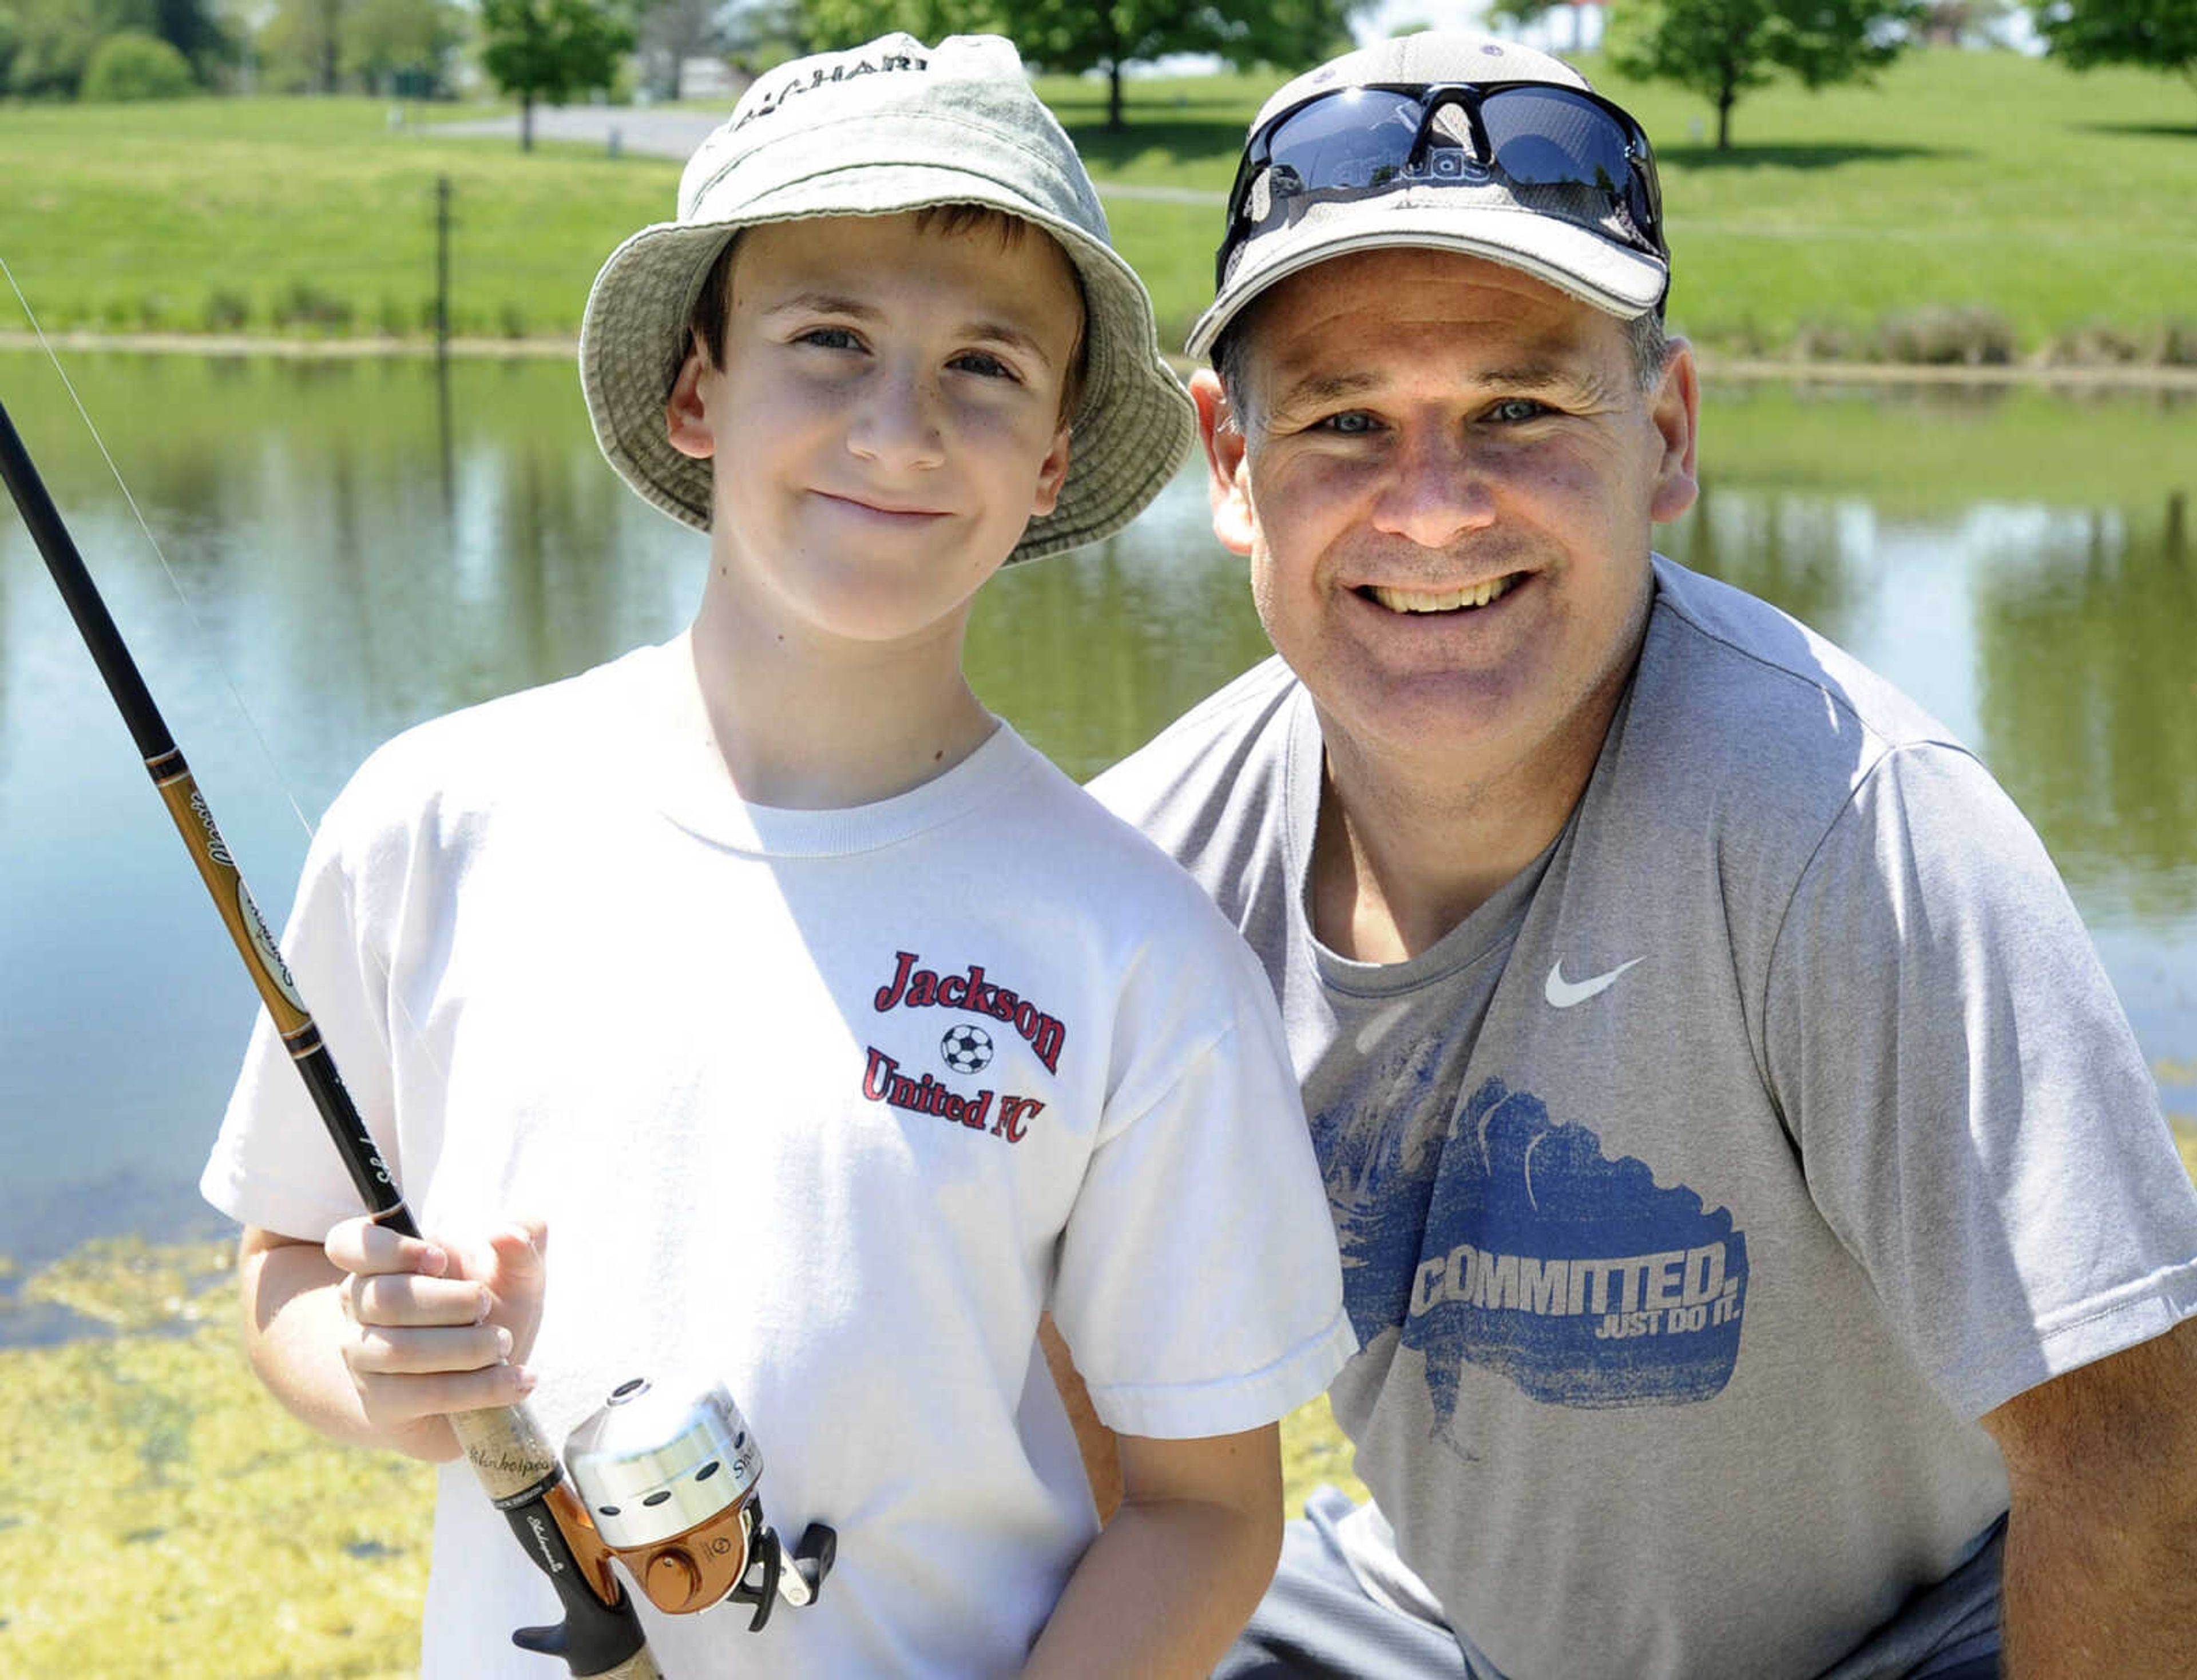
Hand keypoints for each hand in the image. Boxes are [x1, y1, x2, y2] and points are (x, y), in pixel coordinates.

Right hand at [323, 1214, 547, 1453]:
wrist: (476, 1380)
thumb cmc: (488, 1312)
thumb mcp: (514, 1272)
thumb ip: (522, 1241)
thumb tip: (508, 1233)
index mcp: (381, 1263)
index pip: (347, 1244)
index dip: (388, 1249)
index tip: (440, 1259)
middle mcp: (359, 1307)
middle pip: (384, 1298)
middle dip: (449, 1301)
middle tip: (485, 1305)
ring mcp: (363, 1357)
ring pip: (400, 1350)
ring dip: (465, 1347)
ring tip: (504, 1344)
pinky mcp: (381, 1403)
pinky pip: (424, 1394)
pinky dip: (480, 1388)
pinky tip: (517, 1381)